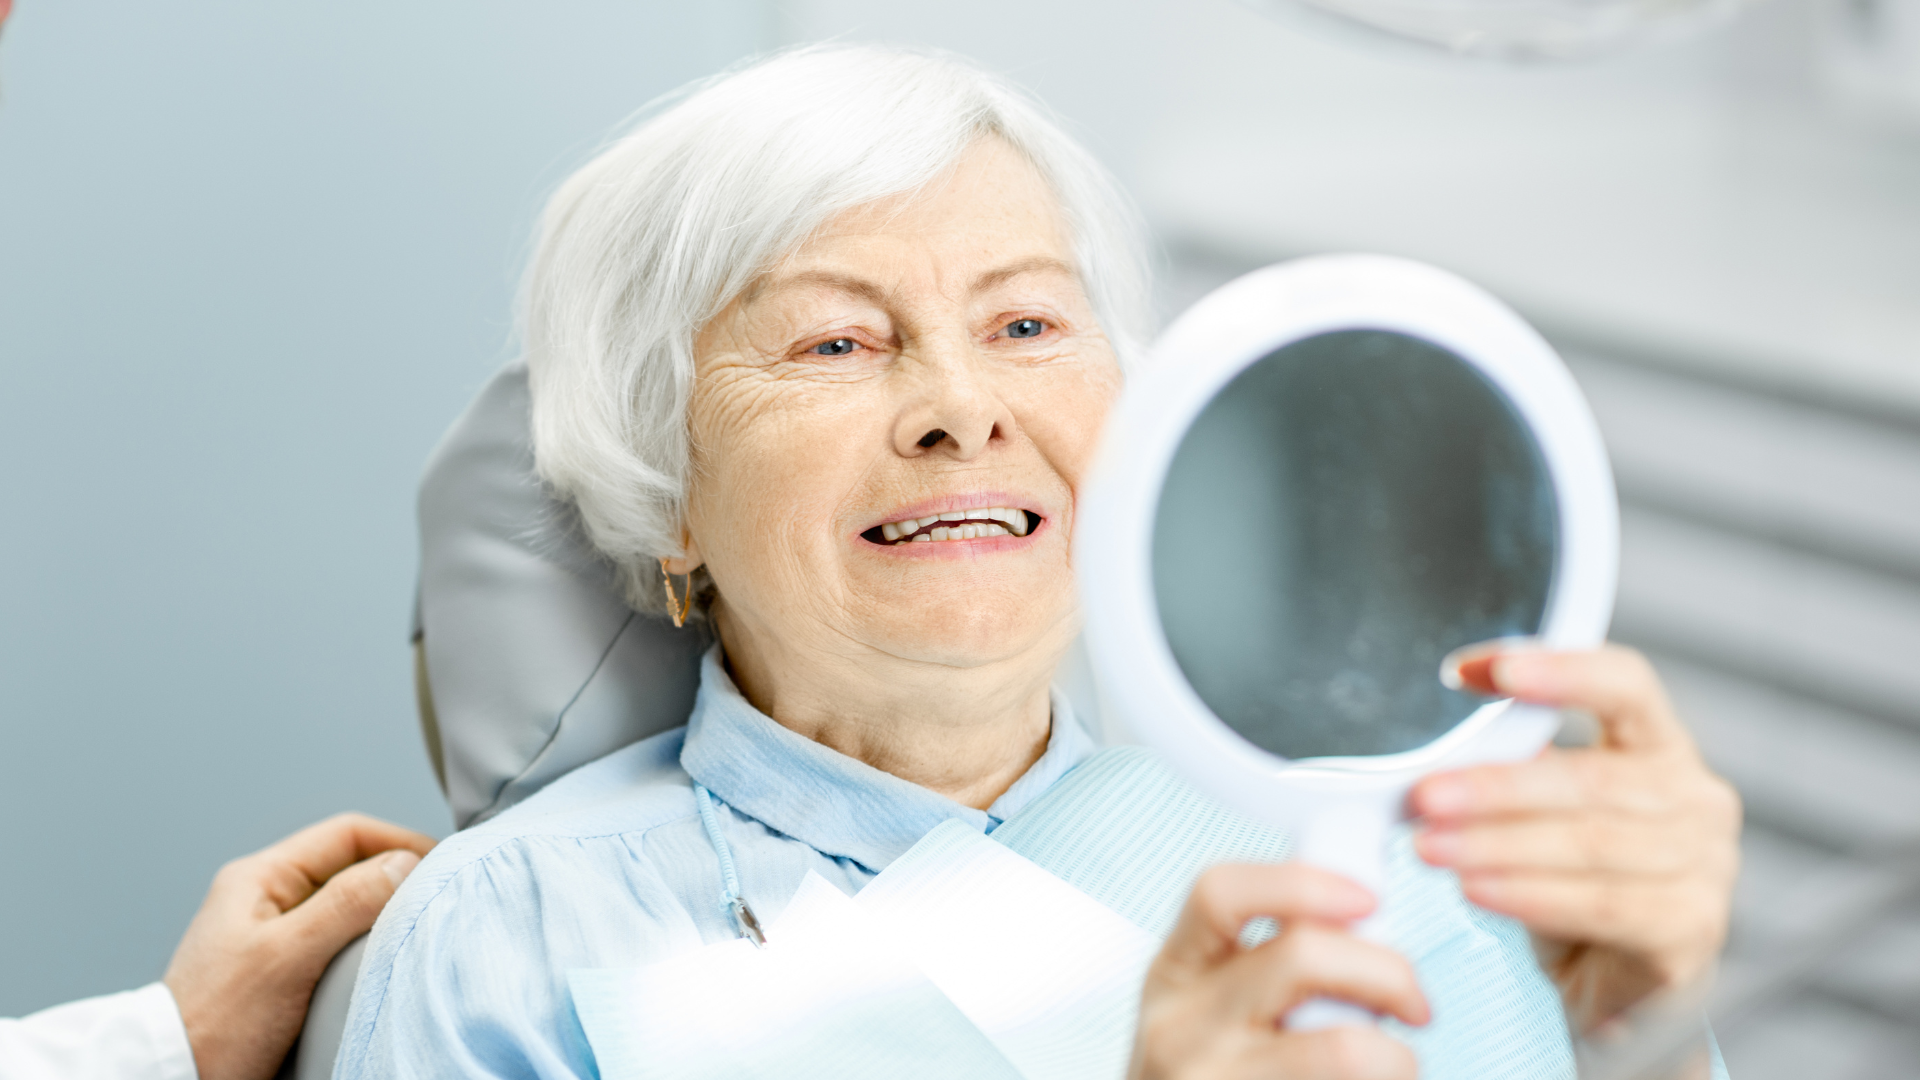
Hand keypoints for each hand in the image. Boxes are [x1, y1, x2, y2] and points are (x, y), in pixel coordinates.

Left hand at [162, 813, 436, 1079]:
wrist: (176, 1079)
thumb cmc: (217, 1023)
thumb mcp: (288, 955)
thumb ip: (347, 903)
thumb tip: (405, 864)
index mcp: (260, 878)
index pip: (347, 834)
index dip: (400, 842)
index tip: (441, 865)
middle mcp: (266, 899)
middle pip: (350, 867)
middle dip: (396, 878)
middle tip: (435, 900)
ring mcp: (273, 936)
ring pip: (347, 906)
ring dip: (382, 915)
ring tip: (413, 932)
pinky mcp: (282, 973)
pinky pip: (337, 943)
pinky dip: (366, 947)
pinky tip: (382, 964)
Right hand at [1129, 864, 1428, 1079]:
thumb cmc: (1213, 1074)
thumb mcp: (1208, 1009)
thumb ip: (1265, 963)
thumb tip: (1364, 921)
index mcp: (1175, 971)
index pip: (1221, 892)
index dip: (1303, 883)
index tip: (1369, 899)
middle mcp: (1181, 1024)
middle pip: (1302, 956)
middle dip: (1387, 970)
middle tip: (1416, 1004)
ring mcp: (1211, 1078)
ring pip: (1343, 1047)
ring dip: (1395, 1053)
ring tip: (1398, 1063)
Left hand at [1412, 644, 1740, 1030]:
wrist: (1616, 987)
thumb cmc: (1576, 884)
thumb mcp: (1543, 814)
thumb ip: (1515, 767)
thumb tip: (1442, 744)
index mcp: (1661, 747)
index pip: (1625, 685)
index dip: (1558, 669)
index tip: (1472, 670)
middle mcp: (1697, 799)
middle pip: (1593, 777)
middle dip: (1497, 787)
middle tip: (1426, 796)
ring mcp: (1706, 865)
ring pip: (1591, 842)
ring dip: (1499, 845)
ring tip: (1432, 848)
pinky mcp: (1692, 929)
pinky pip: (1602, 905)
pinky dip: (1531, 896)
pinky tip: (1478, 891)